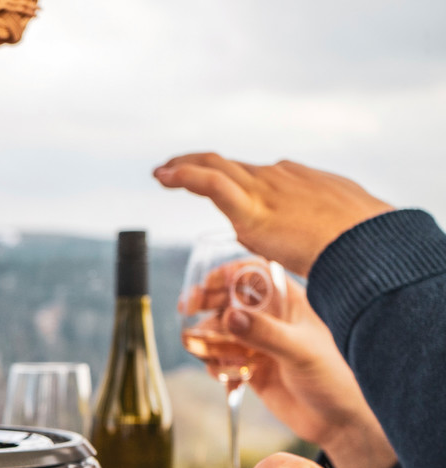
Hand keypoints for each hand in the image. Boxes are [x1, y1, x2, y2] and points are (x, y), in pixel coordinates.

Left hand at [154, 153, 393, 276]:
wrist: (367, 243)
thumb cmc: (362, 243)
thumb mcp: (342, 227)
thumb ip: (320, 231)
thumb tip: (315, 240)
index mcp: (298, 182)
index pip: (258, 177)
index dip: (233, 179)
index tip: (217, 183)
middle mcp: (278, 178)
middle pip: (230, 166)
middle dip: (200, 163)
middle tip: (175, 167)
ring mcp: (265, 189)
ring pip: (215, 167)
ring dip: (184, 166)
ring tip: (161, 172)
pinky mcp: (253, 208)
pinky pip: (211, 183)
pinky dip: (185, 176)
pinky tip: (164, 176)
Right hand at [216, 277, 395, 467]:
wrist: (339, 422)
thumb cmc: (336, 379)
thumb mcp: (300, 351)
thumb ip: (264, 334)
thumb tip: (228, 316)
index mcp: (290, 302)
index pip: (253, 273)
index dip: (227, 273)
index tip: (207, 284)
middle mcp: (273, 319)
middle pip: (229, 298)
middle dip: (206, 302)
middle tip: (187, 309)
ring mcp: (260, 343)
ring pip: (220, 329)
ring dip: (207, 338)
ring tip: (206, 352)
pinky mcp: (252, 368)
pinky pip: (222, 359)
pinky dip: (216, 365)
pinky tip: (228, 378)